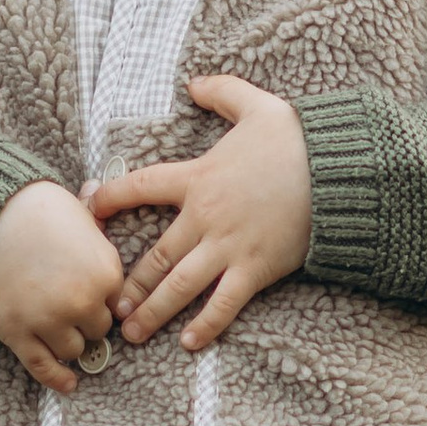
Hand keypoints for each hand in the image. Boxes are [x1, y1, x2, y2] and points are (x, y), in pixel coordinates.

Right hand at [0, 179, 123, 393]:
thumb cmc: (36, 209)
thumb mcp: (80, 212)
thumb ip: (99, 224)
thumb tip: (101, 193)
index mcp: (106, 273)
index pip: (118, 305)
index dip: (103, 298)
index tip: (91, 293)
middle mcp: (83, 302)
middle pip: (98, 330)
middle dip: (87, 319)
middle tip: (69, 304)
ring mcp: (50, 320)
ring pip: (74, 349)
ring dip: (69, 340)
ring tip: (57, 325)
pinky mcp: (18, 333)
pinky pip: (44, 367)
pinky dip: (58, 379)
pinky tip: (70, 385)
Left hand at [88, 74, 312, 351]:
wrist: (338, 171)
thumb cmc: (298, 140)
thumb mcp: (257, 105)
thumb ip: (222, 91)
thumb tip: (193, 82)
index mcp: (198, 177)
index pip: (140, 187)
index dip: (109, 198)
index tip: (88, 211)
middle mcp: (205, 217)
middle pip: (155, 255)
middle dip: (130, 284)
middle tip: (108, 306)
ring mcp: (229, 246)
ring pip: (179, 285)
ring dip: (152, 311)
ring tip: (131, 332)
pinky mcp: (256, 268)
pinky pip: (224, 303)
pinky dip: (206, 324)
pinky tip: (189, 343)